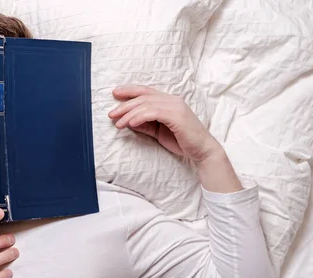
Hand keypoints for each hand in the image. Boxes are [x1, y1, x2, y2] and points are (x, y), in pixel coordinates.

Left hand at [109, 85, 242, 192]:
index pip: (146, 91)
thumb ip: (145, 124)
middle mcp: (172, 100)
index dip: (130, 90)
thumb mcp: (158, 131)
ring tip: (117, 124)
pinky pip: (153, 112)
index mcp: (168, 101)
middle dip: (124, 105)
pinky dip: (140, 117)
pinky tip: (131, 123)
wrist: (201, 151)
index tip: (115, 93)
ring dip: (129, 114)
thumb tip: (128, 121)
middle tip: (111, 114)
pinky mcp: (177, 115)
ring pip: (146, 104)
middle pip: (143, 97)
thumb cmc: (181, 141)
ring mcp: (175, 106)